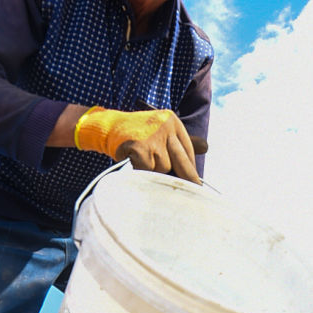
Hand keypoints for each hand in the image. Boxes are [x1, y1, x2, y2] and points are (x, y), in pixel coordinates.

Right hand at [74, 107, 201, 183]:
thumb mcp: (159, 131)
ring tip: (141, 160)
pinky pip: (148, 171)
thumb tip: (206, 148)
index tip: (195, 181)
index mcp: (172, 121)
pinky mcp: (141, 148)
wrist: (106, 126)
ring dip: (153, 170)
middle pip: (182, 160)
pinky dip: (141, 171)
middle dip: (187, 178)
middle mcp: (166, 126)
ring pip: (163, 168)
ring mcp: (153, 137)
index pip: (187, 148)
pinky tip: (133, 161)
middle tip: (195, 191)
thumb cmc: (134, 133)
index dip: (190, 166)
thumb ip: (178, 141)